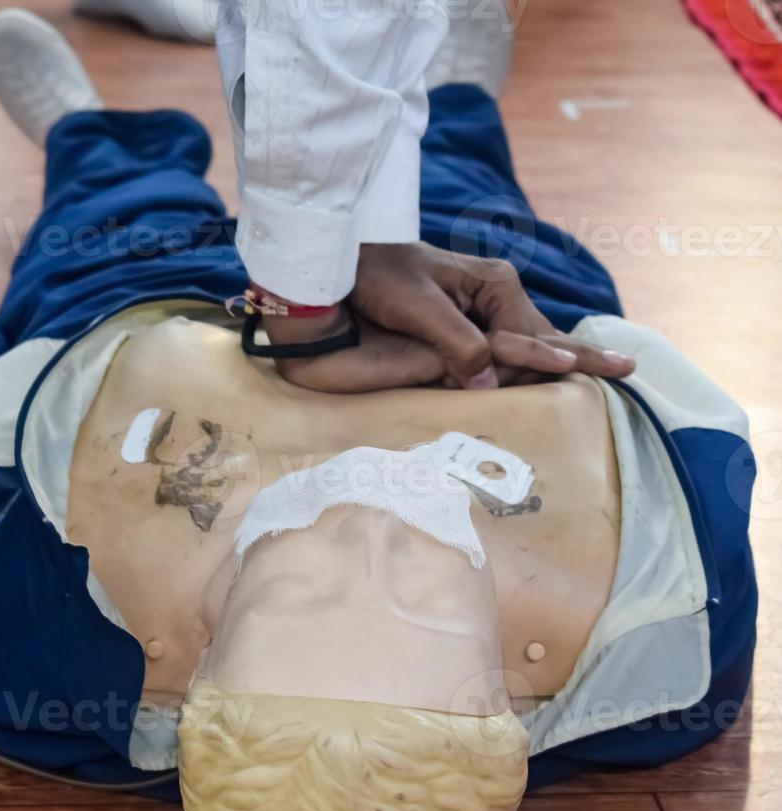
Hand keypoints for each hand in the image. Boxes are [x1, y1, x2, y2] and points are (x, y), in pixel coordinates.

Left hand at [260, 242, 635, 393]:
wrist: (343, 266)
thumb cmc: (378, 279)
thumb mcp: (419, 308)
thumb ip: (457, 345)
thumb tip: (491, 385)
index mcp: (493, 285)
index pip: (536, 334)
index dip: (563, 358)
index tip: (604, 369)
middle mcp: (495, 295)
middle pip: (542, 336)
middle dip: (580, 354)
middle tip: (628, 367)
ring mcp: (482, 309)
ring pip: (527, 343)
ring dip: (559, 360)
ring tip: (606, 368)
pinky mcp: (465, 321)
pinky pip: (504, 345)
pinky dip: (529, 358)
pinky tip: (548, 368)